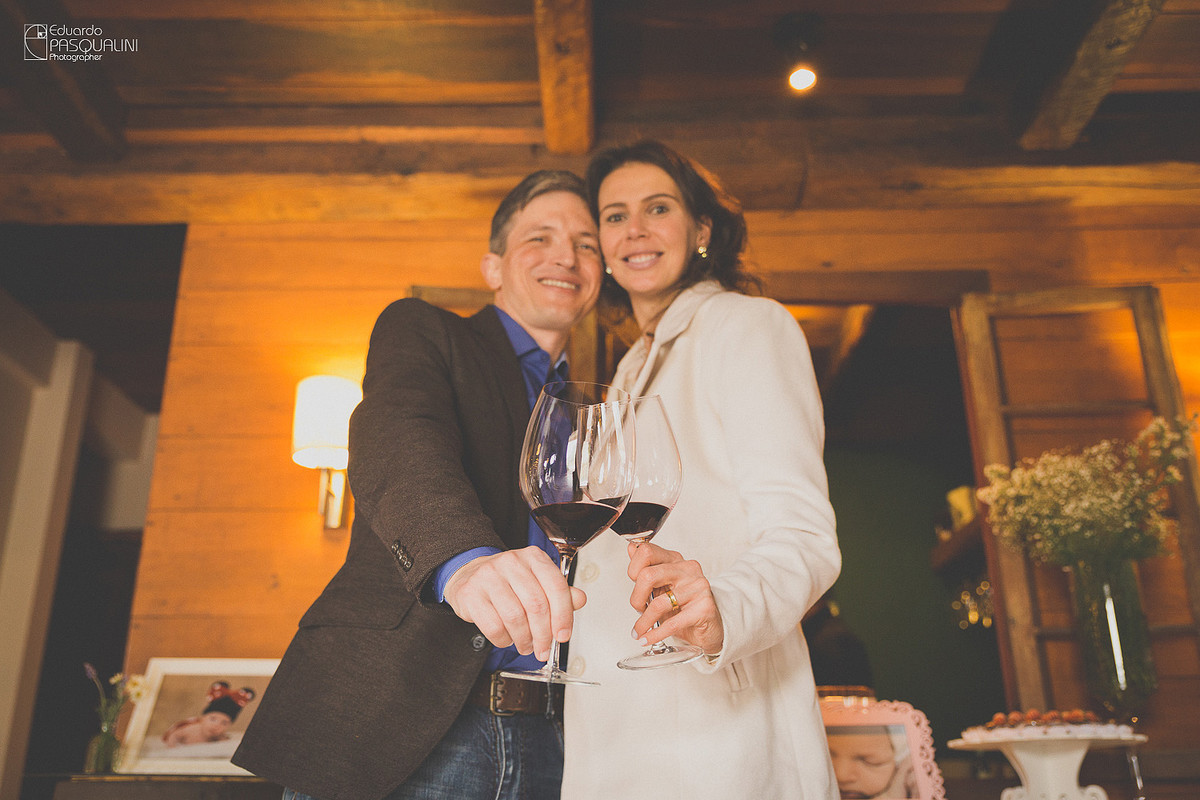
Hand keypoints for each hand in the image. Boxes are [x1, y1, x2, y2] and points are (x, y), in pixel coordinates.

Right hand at [444, 546, 585, 660]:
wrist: (469, 575)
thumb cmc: (507, 581)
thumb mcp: (536, 581)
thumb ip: (559, 592)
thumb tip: (579, 600)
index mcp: (533, 558)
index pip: (556, 587)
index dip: (563, 616)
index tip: (563, 635)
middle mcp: (511, 562)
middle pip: (536, 605)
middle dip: (543, 635)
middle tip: (543, 649)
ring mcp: (488, 576)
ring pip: (515, 617)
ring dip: (524, 639)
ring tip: (526, 645)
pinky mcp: (471, 594)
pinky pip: (493, 626)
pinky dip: (504, 640)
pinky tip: (507, 638)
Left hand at [628, 541, 723, 655]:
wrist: (711, 625)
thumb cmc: (685, 605)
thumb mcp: (662, 585)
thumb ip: (646, 568)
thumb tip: (631, 548)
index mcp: (675, 560)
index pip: (646, 551)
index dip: (633, 570)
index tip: (634, 586)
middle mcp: (687, 570)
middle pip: (648, 575)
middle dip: (636, 598)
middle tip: (637, 609)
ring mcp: (698, 587)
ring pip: (659, 603)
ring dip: (644, 621)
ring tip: (640, 630)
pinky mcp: (704, 608)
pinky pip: (673, 623)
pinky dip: (655, 634)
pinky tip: (648, 638)